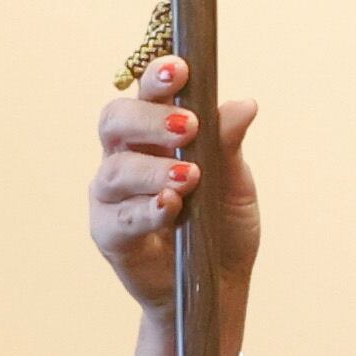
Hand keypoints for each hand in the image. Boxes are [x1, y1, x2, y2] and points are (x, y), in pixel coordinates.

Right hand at [88, 55, 259, 316]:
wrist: (216, 285)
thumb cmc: (220, 225)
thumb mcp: (235, 184)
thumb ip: (228, 146)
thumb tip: (245, 105)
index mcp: (153, 134)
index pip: (145, 94)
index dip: (157, 78)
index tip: (181, 69)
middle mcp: (125, 157)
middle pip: (115, 121)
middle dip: (149, 118)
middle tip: (188, 126)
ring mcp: (112, 197)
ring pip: (115, 170)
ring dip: (153, 169)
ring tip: (190, 176)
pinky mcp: (110, 235)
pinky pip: (119, 218)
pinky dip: (146, 210)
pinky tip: (169, 207)